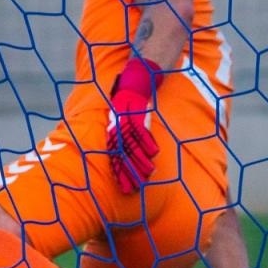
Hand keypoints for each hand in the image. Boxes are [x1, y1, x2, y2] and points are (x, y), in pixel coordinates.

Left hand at [107, 57, 160, 192]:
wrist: (134, 79)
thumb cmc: (128, 101)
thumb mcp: (120, 117)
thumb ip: (121, 134)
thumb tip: (123, 153)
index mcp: (113, 129)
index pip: (114, 154)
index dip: (118, 171)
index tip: (123, 186)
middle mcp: (118, 126)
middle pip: (122, 153)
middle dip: (127, 172)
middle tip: (131, 188)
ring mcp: (128, 120)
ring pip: (133, 144)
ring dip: (140, 161)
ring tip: (146, 175)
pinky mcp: (138, 112)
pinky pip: (143, 130)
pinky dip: (148, 142)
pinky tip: (153, 154)